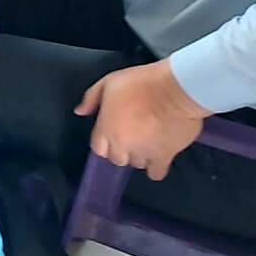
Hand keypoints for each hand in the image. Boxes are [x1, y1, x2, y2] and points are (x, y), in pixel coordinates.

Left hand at [76, 60, 209, 181]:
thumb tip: (80, 111)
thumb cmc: (141, 83)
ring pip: (136, 163)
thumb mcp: (109, 82)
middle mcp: (122, 145)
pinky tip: (159, 156)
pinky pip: (156, 173)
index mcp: (106, 128)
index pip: (98, 147)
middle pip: (116, 158)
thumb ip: (91, 98)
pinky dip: (156, 167)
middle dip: (122, 149)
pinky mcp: (164, 157)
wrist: (175, 89)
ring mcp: (143, 153)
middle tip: (132, 134)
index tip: (113, 133)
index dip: (105, 141)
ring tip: (147, 140)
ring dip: (139, 155)